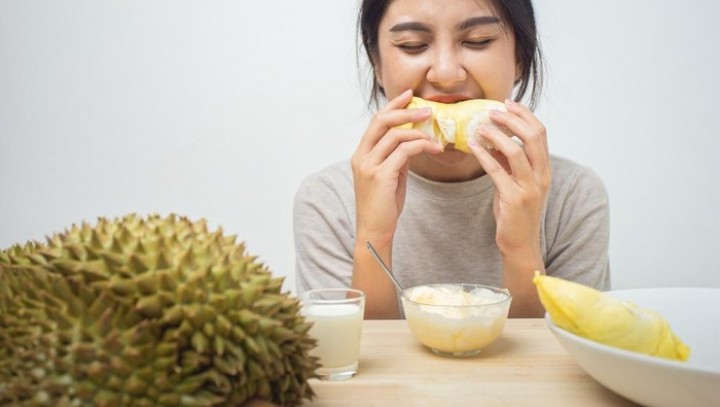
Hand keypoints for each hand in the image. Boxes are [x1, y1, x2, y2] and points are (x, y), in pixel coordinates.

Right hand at [351, 89, 441, 245]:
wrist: (374, 231)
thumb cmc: (383, 207)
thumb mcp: (389, 176)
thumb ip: (396, 158)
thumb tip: (412, 141)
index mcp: (361, 155)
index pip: (376, 121)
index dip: (393, 106)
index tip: (409, 96)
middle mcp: (361, 157)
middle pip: (381, 121)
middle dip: (405, 111)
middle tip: (428, 110)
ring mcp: (369, 166)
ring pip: (395, 135)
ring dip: (419, 131)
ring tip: (436, 136)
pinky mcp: (381, 176)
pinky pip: (404, 151)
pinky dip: (421, 146)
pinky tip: (433, 149)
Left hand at [468, 100, 550, 259]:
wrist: (520, 244)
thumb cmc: (515, 214)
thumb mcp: (514, 183)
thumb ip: (508, 163)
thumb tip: (494, 139)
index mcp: (545, 169)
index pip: (541, 133)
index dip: (525, 115)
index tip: (508, 103)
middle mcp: (542, 176)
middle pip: (533, 137)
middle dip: (513, 119)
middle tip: (493, 110)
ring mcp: (530, 188)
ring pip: (517, 151)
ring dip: (497, 134)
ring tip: (481, 125)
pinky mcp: (514, 199)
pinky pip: (497, 171)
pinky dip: (484, 155)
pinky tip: (472, 145)